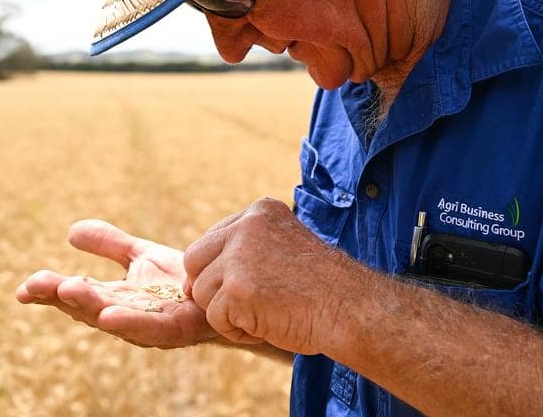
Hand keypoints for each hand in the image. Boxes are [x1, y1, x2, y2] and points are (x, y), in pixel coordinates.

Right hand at [15, 219, 216, 348]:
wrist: (226, 286)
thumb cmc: (181, 279)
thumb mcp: (140, 256)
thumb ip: (109, 244)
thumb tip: (71, 232)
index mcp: (114, 299)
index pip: (76, 295)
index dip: (50, 293)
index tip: (23, 289)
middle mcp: (127, 316)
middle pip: (88, 308)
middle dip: (61, 298)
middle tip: (35, 285)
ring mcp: (150, 325)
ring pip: (114, 319)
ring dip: (88, 307)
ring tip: (66, 291)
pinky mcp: (177, 329)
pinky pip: (151, 328)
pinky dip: (128, 323)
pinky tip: (108, 315)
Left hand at [183, 198, 357, 353]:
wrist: (349, 307)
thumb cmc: (322, 287)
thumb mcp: (283, 247)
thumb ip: (246, 249)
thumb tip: (192, 280)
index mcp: (260, 211)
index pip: (213, 239)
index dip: (223, 270)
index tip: (254, 284)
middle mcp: (246, 226)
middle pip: (195, 260)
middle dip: (211, 287)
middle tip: (244, 303)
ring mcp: (239, 256)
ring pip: (202, 291)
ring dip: (226, 312)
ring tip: (264, 314)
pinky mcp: (237, 289)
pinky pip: (214, 318)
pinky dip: (237, 330)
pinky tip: (266, 325)